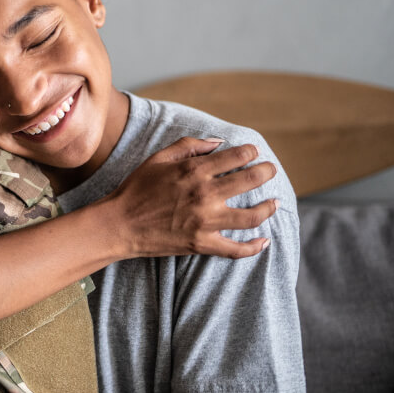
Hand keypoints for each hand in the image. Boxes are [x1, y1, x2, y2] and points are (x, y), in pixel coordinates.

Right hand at [102, 137, 277, 259]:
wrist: (119, 224)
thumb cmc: (136, 189)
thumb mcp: (157, 159)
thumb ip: (189, 146)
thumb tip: (219, 142)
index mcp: (193, 171)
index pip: (235, 157)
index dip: (250, 152)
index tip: (255, 152)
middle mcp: (204, 194)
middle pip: (250, 180)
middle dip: (267, 172)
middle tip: (271, 170)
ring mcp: (205, 221)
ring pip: (252, 216)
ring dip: (269, 208)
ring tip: (275, 203)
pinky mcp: (202, 244)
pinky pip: (236, 249)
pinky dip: (253, 248)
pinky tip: (264, 242)